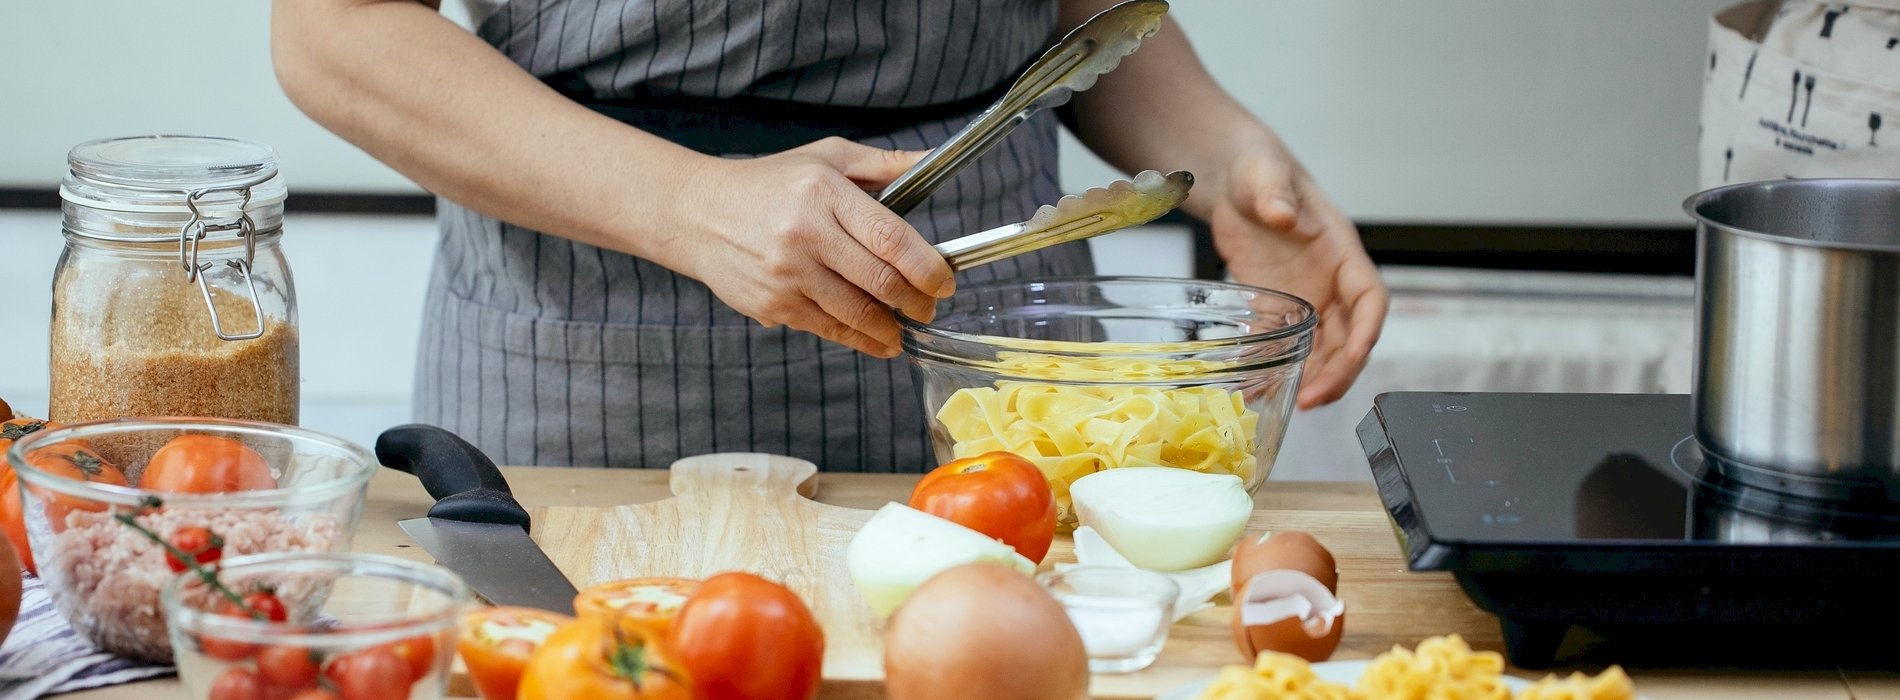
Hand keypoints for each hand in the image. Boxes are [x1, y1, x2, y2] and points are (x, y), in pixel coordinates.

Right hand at [669, 137, 955, 357]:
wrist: (698, 213)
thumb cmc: (769, 183)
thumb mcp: (827, 158)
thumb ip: (884, 164)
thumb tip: (936, 158)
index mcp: (824, 193)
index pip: (890, 237)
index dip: (926, 266)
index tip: (945, 280)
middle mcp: (805, 234)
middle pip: (879, 280)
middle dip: (916, 301)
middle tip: (929, 306)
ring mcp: (787, 274)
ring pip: (856, 312)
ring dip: (892, 327)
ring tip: (907, 326)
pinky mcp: (773, 304)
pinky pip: (829, 328)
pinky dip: (861, 339)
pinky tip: (879, 339)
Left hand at [1207, 138, 1388, 408]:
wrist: (1234, 180)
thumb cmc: (1259, 169)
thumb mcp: (1265, 174)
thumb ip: (1275, 193)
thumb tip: (1283, 216)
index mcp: (1340, 250)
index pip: (1370, 297)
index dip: (1367, 329)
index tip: (1355, 355)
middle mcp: (1330, 281)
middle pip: (1350, 335)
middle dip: (1339, 371)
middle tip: (1313, 400)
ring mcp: (1305, 296)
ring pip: (1324, 348)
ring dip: (1316, 378)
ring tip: (1295, 404)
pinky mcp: (1276, 306)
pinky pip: (1288, 344)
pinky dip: (1282, 368)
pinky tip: (1264, 390)